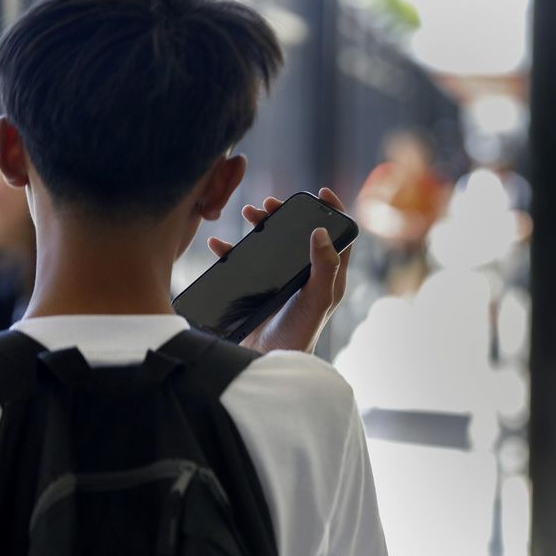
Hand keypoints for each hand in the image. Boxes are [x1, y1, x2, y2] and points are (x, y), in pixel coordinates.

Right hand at [207, 188, 352, 353]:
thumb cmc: (299, 333)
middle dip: (285, 215)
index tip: (320, 192)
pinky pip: (243, 263)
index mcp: (327, 275)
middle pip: (299, 234)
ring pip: (272, 244)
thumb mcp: (317, 298)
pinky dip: (230, 250)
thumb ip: (325, 266)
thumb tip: (320, 231)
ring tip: (247, 213)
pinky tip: (218, 244)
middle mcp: (306, 275)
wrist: (267, 362)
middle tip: (270, 204)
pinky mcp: (257, 290)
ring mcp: (281, 282)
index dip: (332, 212)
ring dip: (260, 226)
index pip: (337, 236)